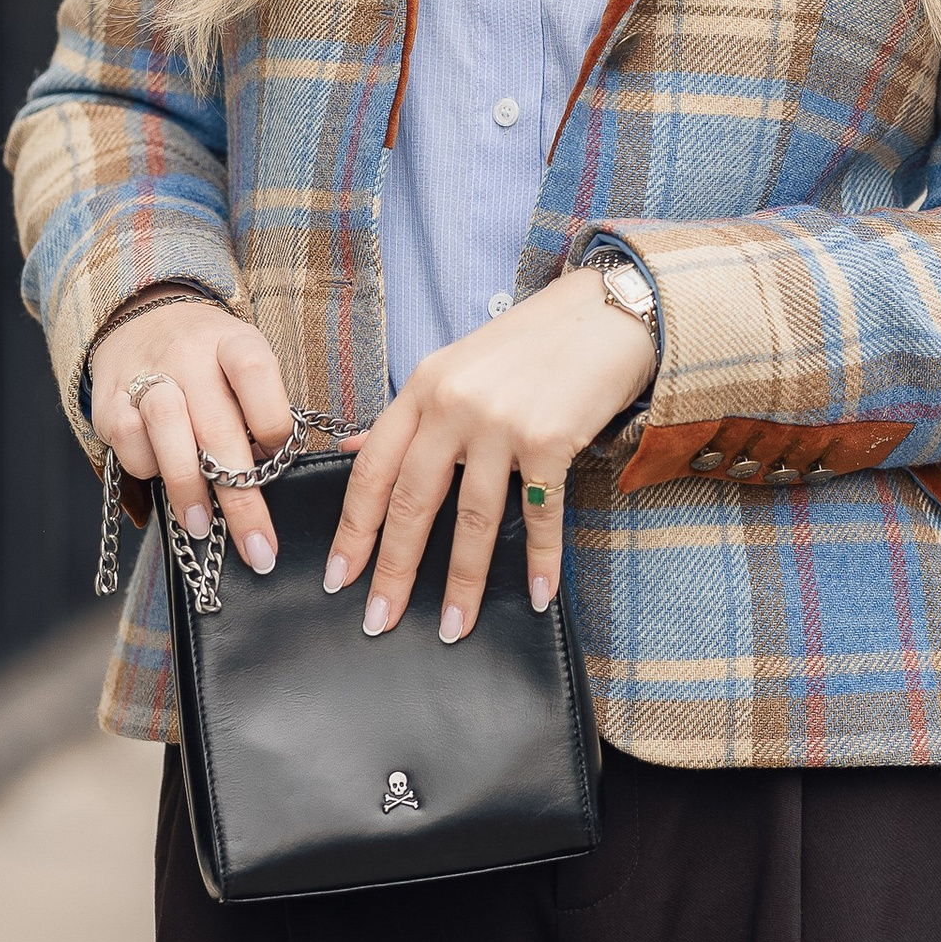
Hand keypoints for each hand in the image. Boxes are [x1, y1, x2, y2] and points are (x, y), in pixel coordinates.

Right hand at [90, 295, 295, 577]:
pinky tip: (161, 480)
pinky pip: (128, 440)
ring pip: (167, 427)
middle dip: (240, 495)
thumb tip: (272, 475)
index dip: (273, 422)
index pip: (256, 372)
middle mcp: (189, 354)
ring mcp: (146, 373)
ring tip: (201, 527)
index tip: (281, 461)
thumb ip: (257, 411)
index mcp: (232, 341)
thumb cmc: (209, 362)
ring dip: (187, 485)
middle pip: (217, 423)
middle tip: (257, 546)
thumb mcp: (242, 366)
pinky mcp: (109, 398)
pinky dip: (147, 468)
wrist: (143, 318)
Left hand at [326, 269, 653, 642]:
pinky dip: (541, 559)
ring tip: (452, 627)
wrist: (602, 314)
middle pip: (412, 501)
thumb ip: (406, 416)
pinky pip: (540, 512)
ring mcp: (502, 422)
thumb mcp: (454, 367)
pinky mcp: (551, 437)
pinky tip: (540, 596)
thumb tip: (349, 453)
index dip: (353, 529)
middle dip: (393, 569)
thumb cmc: (527, 344)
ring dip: (463, 581)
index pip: (373, 470)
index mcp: (423, 388)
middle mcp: (454, 404)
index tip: (338, 576)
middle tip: (378, 620)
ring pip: (472, 517)